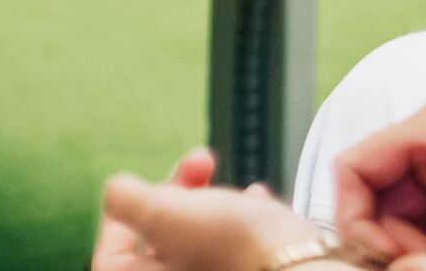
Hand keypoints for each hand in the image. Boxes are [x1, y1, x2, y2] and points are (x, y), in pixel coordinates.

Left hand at [93, 150, 334, 269]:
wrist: (313, 269)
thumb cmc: (238, 249)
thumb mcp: (162, 211)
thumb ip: (126, 198)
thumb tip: (117, 191)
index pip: (112, 256)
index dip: (123, 213)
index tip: (146, 186)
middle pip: (161, 242)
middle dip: (180, 194)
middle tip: (200, 164)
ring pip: (202, 243)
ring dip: (215, 204)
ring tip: (237, 188)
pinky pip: (238, 251)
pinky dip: (244, 222)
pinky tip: (259, 203)